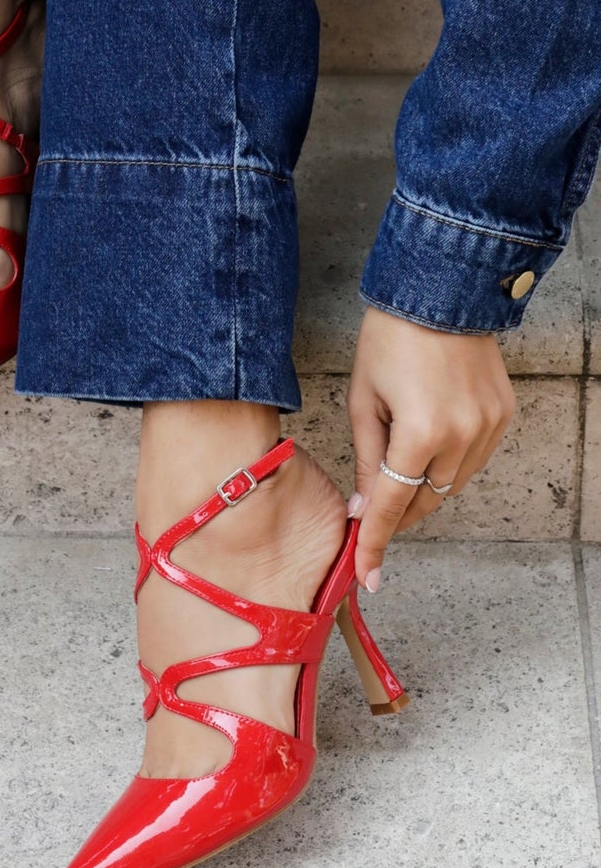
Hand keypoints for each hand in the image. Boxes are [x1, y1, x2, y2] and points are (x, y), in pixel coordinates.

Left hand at [347, 306, 515, 589]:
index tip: (368, 576)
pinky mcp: (504, 416)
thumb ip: (367, 462)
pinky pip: (472, 460)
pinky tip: (427, 446)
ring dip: (422, 489)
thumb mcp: (363, 402)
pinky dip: (447, 465)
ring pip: (451, 486)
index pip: (392, 505)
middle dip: (396, 514)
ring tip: (396, 468)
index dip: (376, 543)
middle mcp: (463, 436)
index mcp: (420, 433)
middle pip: (424, 501)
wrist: (441, 291)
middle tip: (370, 517)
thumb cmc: (390, 340)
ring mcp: (490, 427)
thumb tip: (364, 512)